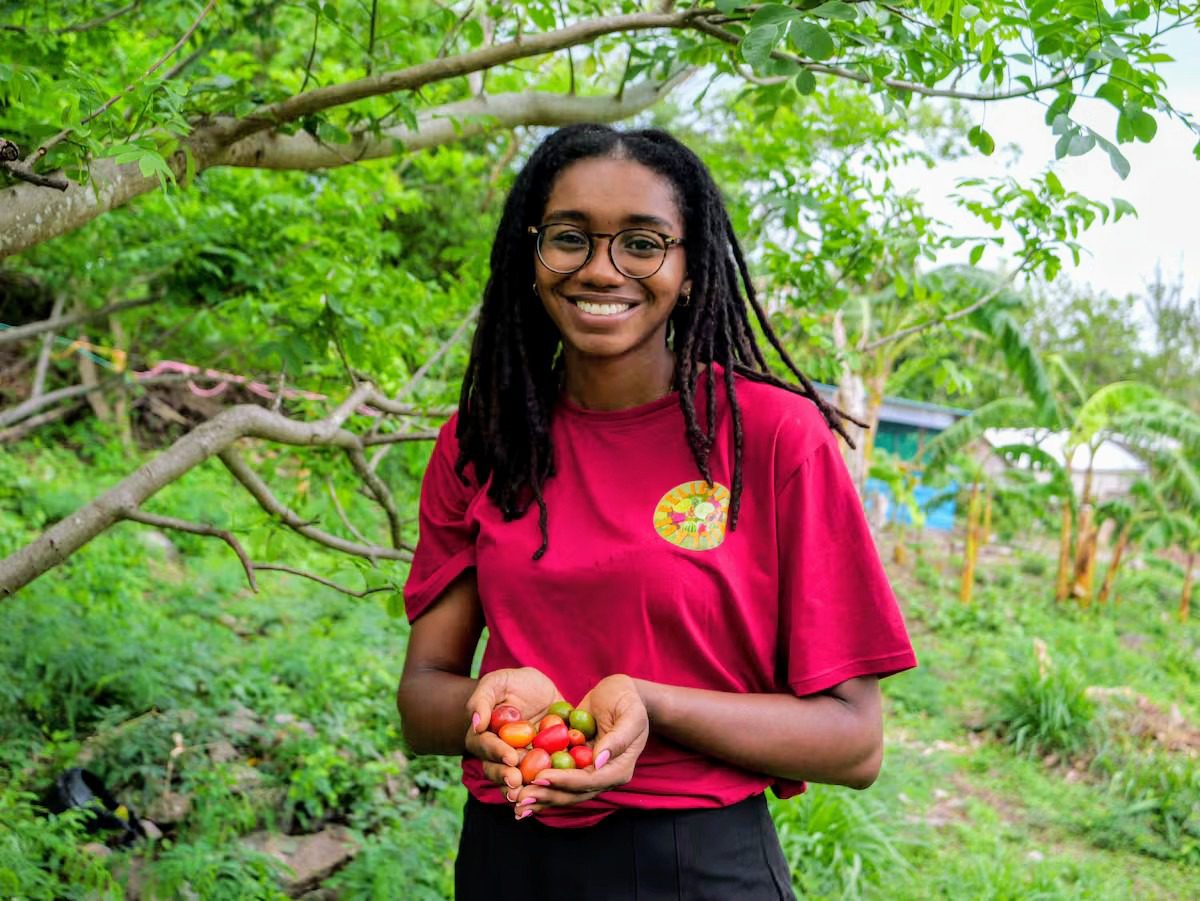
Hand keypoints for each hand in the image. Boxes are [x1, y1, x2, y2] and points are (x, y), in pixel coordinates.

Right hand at [464, 667, 562, 802]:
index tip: (511, 757)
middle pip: (498, 771)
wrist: (539, 688)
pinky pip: (544, 778)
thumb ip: (481, 700)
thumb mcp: (496, 683)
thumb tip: (476, 724)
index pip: (486, 747)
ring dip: (524, 788)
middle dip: (507, 778)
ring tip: (532, 793)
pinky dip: (549, 785)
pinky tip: (557, 788)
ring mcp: (521, 764)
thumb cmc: (511, 683)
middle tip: (518, 781)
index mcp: (484, 738)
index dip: (497, 753)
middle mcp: (500, 756)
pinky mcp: (542, 766)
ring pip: (518, 781)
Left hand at [512, 674, 648, 817]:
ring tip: (515, 801)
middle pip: (573, 793)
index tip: (541, 777)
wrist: (620, 693)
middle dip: (546, 796)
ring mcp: (587, 772)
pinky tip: (518, 786)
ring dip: (539, 797)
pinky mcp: (575, 763)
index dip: (565, 782)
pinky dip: (539, 783)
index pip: (590, 781)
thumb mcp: (629, 715)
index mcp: (619, 769)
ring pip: (562, 791)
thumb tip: (598, 761)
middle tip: (520, 797)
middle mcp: (602, 776)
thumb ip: (618, 739)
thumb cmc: (628, 700)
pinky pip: (556, 776)